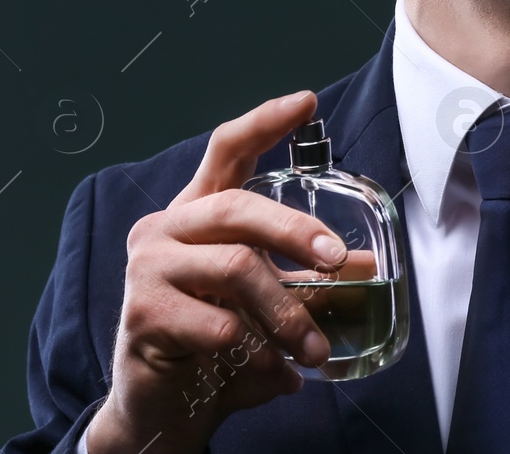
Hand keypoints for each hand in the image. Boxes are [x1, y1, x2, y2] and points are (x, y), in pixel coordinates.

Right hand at [85, 90, 347, 453]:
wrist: (163, 408)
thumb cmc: (215, 340)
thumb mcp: (266, 298)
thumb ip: (304, 275)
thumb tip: (366, 264)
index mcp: (198, 212)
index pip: (228, 150)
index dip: (265, 121)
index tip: (307, 101)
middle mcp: (167, 228)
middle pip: (237, 206)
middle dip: (296, 230)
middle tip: (336, 259)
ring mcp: (149, 268)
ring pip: (235, 267)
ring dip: (288, 313)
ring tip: (315, 349)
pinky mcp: (142, 314)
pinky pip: (220, 324)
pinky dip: (260, 351)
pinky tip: (274, 372)